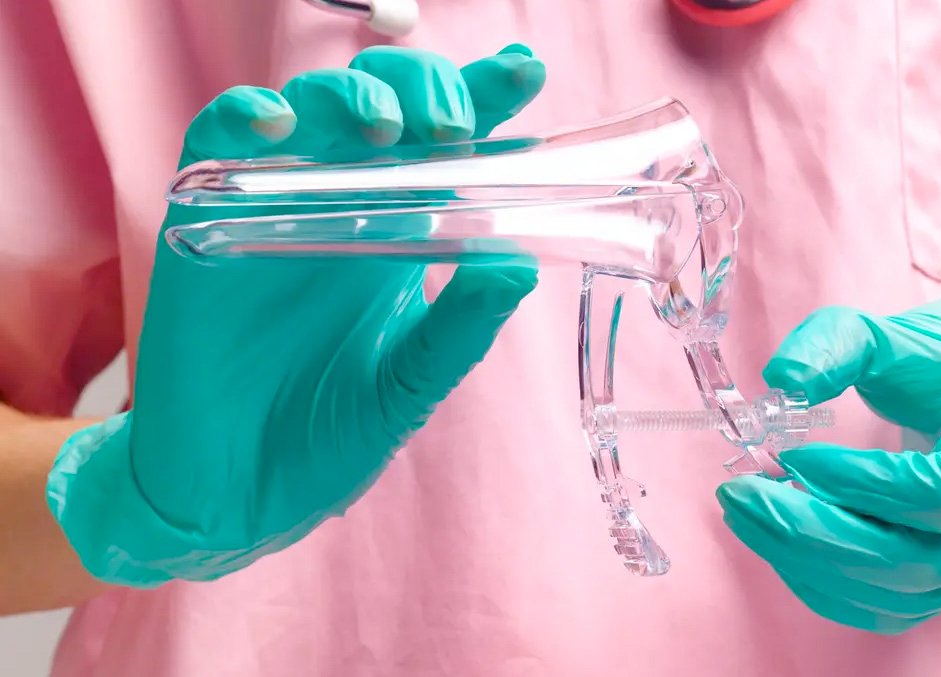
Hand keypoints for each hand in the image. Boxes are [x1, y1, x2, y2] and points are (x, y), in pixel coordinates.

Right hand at [47, 45, 546, 586]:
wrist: (236, 498)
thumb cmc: (324, 438)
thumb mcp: (410, 385)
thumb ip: (461, 327)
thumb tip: (519, 262)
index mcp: (399, 236)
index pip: (445, 146)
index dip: (482, 98)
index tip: (525, 70)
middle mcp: (339, 210)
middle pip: (382, 105)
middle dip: (423, 89)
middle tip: (453, 126)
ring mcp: (270, 212)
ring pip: (306, 109)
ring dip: (348, 98)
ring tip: (385, 125)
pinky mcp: (202, 230)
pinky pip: (210, 149)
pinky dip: (238, 121)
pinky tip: (275, 124)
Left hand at [717, 281, 940, 632]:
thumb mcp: (908, 331)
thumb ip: (840, 343)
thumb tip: (780, 379)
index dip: (861, 483)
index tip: (794, 455)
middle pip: (919, 562)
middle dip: (814, 534)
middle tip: (740, 496)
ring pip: (906, 596)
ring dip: (812, 563)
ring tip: (750, 516)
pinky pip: (901, 606)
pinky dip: (833, 584)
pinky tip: (784, 544)